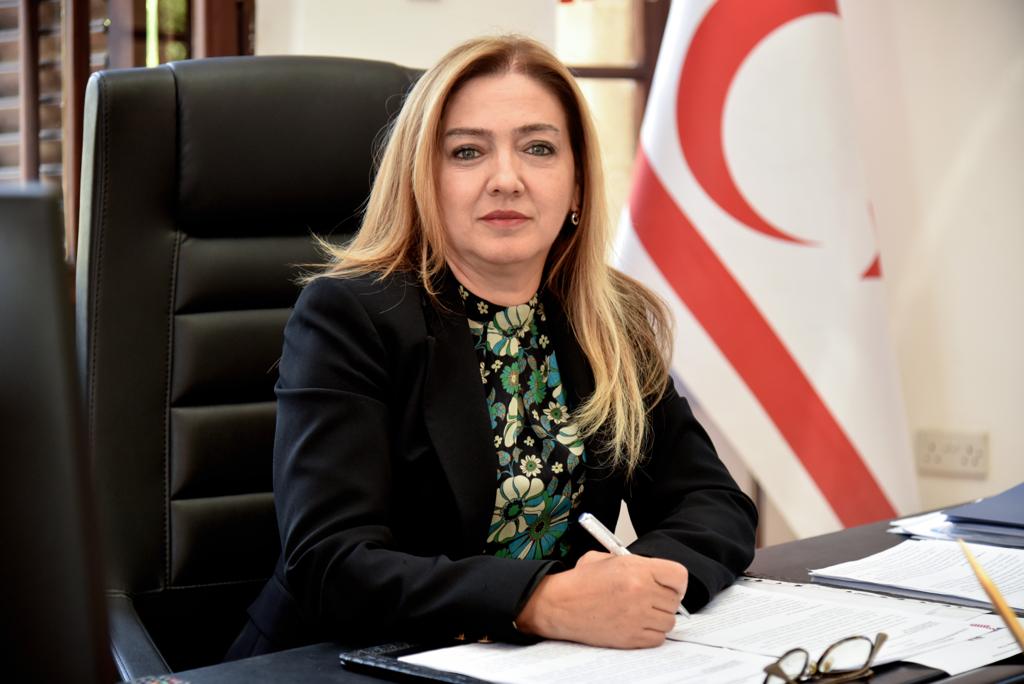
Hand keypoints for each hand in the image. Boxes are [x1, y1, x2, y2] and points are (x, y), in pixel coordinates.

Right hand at [515, 551, 687, 647]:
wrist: (559, 604)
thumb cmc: (580, 582)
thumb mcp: (608, 558)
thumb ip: (636, 564)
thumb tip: (657, 575)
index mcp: (636, 569)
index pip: (678, 576)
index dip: (676, 582)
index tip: (670, 586)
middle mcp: (640, 593)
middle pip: (674, 601)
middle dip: (664, 600)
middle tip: (651, 599)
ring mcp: (637, 617)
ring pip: (668, 621)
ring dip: (658, 618)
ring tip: (640, 612)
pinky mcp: (631, 637)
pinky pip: (658, 638)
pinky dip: (651, 633)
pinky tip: (636, 624)